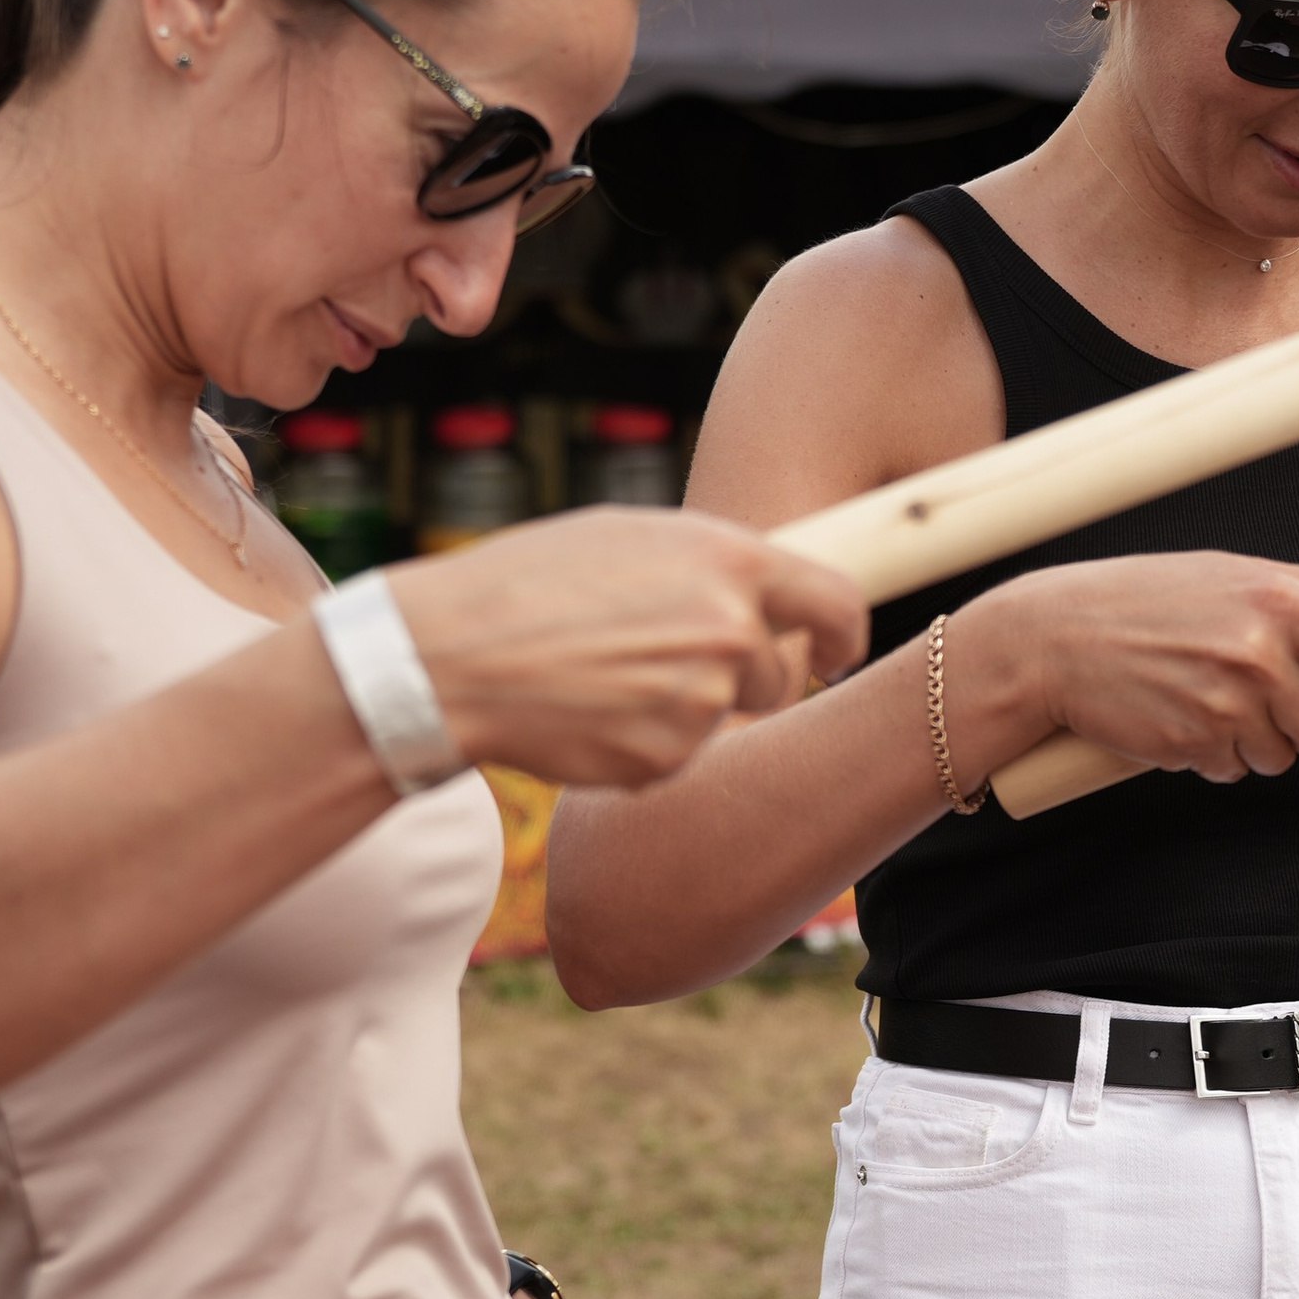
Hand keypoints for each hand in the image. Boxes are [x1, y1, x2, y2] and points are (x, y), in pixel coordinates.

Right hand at [397, 506, 865, 789]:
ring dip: (679, 710)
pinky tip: (586, 713)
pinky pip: (675, 758)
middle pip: (778, 676)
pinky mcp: (667, 759)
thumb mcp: (628, 539)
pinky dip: (640, 745)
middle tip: (662, 665)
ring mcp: (702, 700)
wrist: (455, 656)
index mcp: (729, 560)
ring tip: (602, 676)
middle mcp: (730, 629)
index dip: (843, 636)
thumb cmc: (530, 583)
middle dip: (739, 680)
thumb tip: (761, 590)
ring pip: (721, 718)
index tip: (833, 654)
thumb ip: (708, 563)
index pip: (839, 603)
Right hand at [959, 551, 1298, 785]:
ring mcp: (1227, 706)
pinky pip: (1233, 771)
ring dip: (1256, 742)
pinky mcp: (1195, 747)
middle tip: (1261, 695)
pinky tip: (1180, 717)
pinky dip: (1214, 756)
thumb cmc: (1148, 598)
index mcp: (1280, 601)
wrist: (1053, 640)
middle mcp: (1260, 655)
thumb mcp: (1234, 573)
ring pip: (1282, 757)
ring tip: (1209, 699)